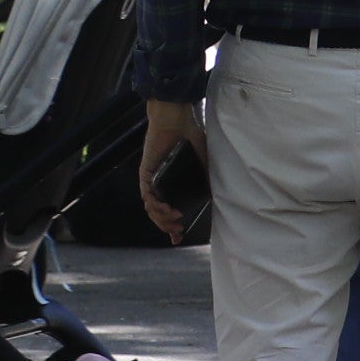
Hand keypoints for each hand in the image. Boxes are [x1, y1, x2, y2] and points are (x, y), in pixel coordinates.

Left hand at [138, 99, 204, 237]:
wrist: (178, 120)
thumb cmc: (190, 138)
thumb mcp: (203, 163)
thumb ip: (207, 180)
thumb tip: (214, 198)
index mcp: (171, 184)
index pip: (167, 210)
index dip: (170, 228)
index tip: (178, 240)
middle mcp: (159, 184)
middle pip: (156, 213)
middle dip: (166, 226)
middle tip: (178, 231)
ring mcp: (151, 179)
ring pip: (150, 206)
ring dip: (161, 217)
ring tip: (176, 219)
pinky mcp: (146, 172)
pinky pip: (145, 192)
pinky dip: (154, 202)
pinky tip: (164, 207)